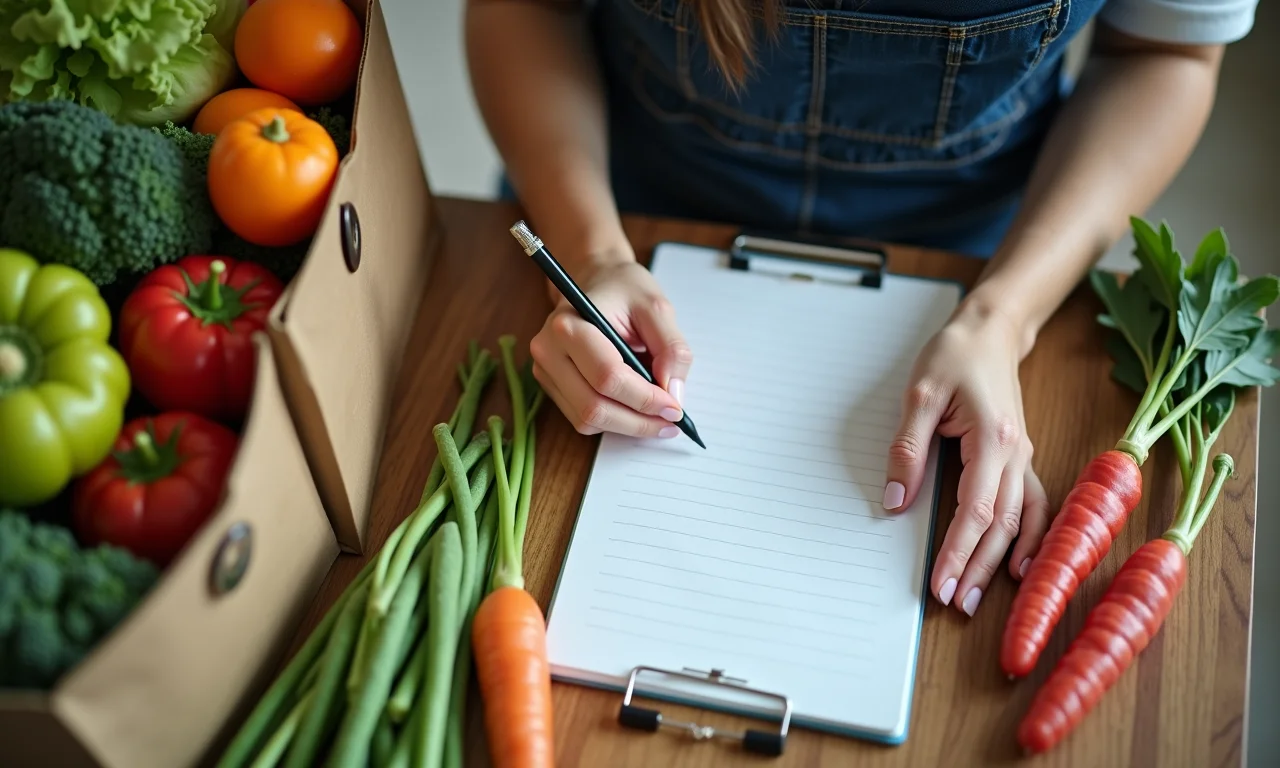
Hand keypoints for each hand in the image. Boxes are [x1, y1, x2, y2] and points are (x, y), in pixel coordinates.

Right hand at [529, 259, 693, 437]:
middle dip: (638, 421)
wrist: (597, 281)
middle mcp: (549, 350)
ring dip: (627, 426)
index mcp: (569, 324)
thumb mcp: (657, 308)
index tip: (675, 408)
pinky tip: (636, 410)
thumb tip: (673, 393)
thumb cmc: (624, 290)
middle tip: (671, 421)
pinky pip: (583, 419)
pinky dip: (614, 422)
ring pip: (587, 420)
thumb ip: (672, 348)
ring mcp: (546, 371)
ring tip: (658, 418)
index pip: (607, 377)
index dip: (645, 399)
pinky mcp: (552, 385)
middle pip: (594, 406)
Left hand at [881, 303, 1050, 616]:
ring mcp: (1022, 457)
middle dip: (976, 567)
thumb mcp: (918, 396)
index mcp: (993, 439)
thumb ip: (907, 449)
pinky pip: (1033, 505)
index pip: (975, 510)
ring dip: (1001, 561)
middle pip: (1000, 525)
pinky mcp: (1019, 457)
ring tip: (979, 596)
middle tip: (954, 603)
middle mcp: (1015, 453)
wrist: (989, 331)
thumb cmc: (955, 355)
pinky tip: (1021, 565)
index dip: (958, 551)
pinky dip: (1031, 538)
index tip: (940, 582)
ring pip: (1019, 521)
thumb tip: (897, 499)